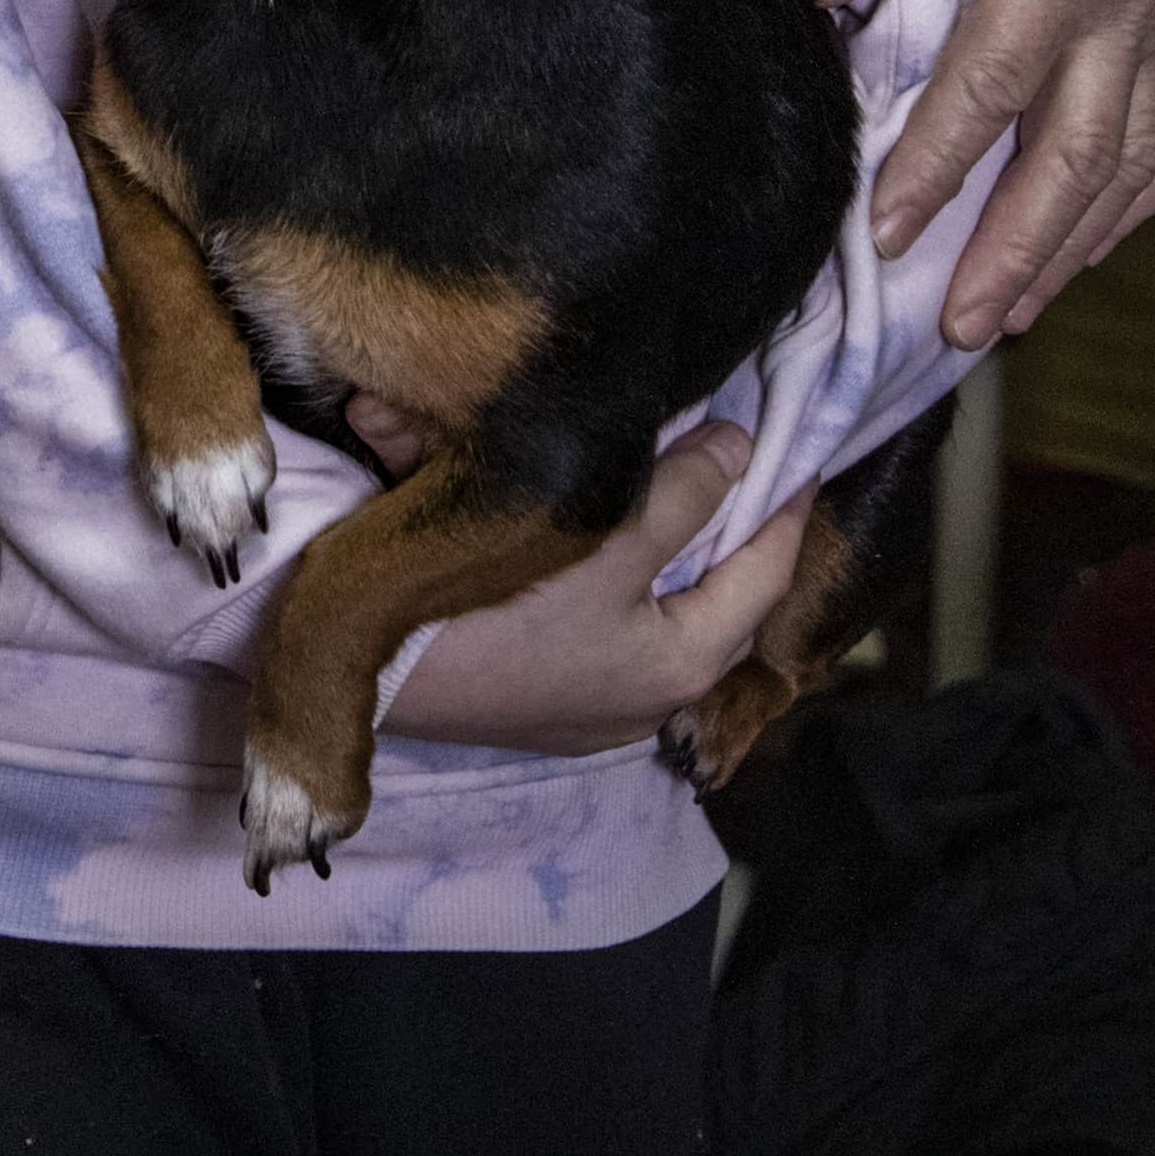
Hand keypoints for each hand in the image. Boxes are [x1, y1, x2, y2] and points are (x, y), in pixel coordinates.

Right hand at [384, 427, 802, 757]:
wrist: (358, 674)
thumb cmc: (486, 609)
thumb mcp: (596, 539)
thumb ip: (679, 495)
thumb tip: (738, 446)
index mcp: (680, 668)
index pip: (762, 572)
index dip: (781, 506)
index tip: (796, 449)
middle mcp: (649, 701)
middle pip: (710, 598)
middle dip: (718, 528)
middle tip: (733, 465)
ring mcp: (591, 709)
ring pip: (651, 614)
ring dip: (659, 556)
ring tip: (671, 501)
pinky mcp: (538, 704)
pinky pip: (598, 633)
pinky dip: (605, 587)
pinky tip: (589, 552)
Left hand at [798, 0, 1154, 346]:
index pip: (995, 82)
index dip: (939, 165)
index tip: (882, 233)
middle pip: (1081, 153)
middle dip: (1018, 249)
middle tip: (959, 326)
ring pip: (1133, 163)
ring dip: (1072, 248)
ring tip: (1008, 315)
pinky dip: (1123, 205)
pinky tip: (1078, 249)